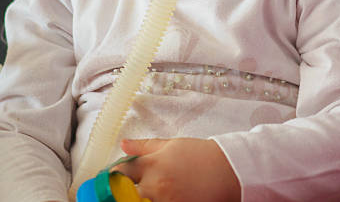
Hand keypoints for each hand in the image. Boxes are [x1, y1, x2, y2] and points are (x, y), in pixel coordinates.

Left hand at [114, 137, 240, 201]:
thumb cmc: (200, 155)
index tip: (111, 178)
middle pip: (124, 194)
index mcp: (153, 164)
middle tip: (121, 192)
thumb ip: (144, 146)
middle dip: (120, 193)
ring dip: (135, 200)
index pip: (121, 172)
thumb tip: (123, 144)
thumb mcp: (171, 144)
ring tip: (141, 195)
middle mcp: (156, 185)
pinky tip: (154, 201)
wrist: (228, 170)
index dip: (113, 176)